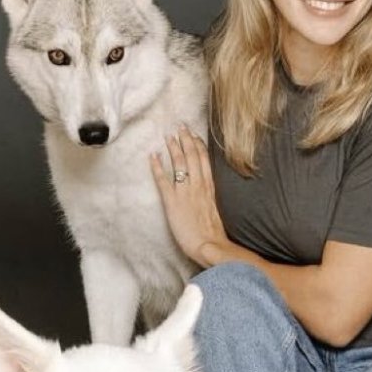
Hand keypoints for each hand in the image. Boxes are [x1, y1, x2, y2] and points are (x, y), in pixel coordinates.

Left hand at [151, 126, 229, 266]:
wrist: (210, 245)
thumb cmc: (215, 234)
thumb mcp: (218, 212)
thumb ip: (212, 199)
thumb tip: (210, 193)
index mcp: (210, 188)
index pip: (205, 161)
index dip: (200, 146)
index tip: (195, 135)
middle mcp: (199, 186)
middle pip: (193, 157)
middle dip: (186, 140)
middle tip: (181, 126)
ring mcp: (185, 192)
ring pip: (180, 163)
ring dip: (174, 148)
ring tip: (169, 136)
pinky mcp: (172, 201)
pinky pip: (163, 180)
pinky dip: (157, 167)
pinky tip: (153, 156)